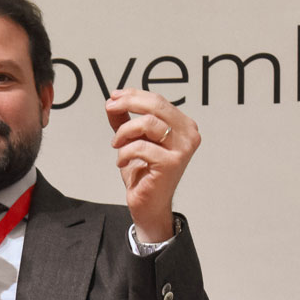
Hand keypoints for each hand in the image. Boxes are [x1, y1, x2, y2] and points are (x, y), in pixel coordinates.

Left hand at [105, 88, 199, 242]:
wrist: (148, 204)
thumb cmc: (144, 173)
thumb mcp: (133, 140)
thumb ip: (125, 120)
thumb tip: (112, 102)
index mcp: (183, 126)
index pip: (158, 101)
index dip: (133, 95)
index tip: (114, 97)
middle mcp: (188, 136)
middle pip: (156, 106)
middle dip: (128, 103)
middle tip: (110, 107)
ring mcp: (182, 149)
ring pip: (148, 123)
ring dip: (124, 131)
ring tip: (117, 144)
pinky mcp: (171, 163)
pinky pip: (140, 147)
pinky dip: (124, 153)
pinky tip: (122, 161)